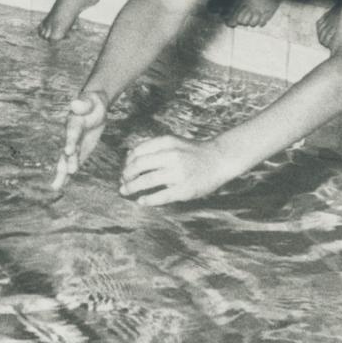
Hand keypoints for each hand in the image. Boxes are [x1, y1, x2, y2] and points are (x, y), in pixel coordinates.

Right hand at [53, 91, 107, 190]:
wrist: (93, 107)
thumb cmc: (92, 102)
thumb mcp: (91, 100)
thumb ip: (83, 103)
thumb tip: (75, 103)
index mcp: (74, 122)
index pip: (72, 132)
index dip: (70, 141)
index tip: (69, 151)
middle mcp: (70, 136)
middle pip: (67, 149)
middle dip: (67, 161)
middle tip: (68, 171)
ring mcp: (72, 145)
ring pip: (66, 160)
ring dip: (63, 171)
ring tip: (56, 186)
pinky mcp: (77, 151)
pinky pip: (71, 163)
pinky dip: (66, 174)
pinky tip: (60, 186)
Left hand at [119, 134, 240, 204]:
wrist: (219, 159)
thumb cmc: (191, 152)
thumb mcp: (173, 142)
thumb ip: (153, 146)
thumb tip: (128, 155)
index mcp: (167, 142)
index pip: (138, 151)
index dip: (127, 162)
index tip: (125, 170)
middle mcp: (172, 155)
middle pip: (139, 165)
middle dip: (126, 175)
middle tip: (122, 182)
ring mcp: (179, 173)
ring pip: (147, 181)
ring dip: (132, 187)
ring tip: (126, 191)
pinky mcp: (185, 189)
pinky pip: (161, 196)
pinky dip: (148, 200)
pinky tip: (141, 201)